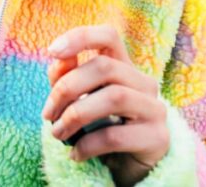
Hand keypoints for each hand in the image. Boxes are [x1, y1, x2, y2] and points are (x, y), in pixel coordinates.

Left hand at [41, 25, 169, 186]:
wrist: (128, 169)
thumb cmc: (99, 129)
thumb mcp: (77, 101)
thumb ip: (66, 78)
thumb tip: (58, 59)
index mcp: (124, 68)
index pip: (109, 36)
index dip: (81, 37)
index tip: (51, 51)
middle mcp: (144, 83)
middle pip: (105, 66)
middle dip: (67, 87)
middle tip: (47, 114)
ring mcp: (155, 109)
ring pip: (114, 97)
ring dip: (75, 115)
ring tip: (57, 133)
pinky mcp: (158, 139)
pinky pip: (116, 135)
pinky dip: (87, 144)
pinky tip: (75, 153)